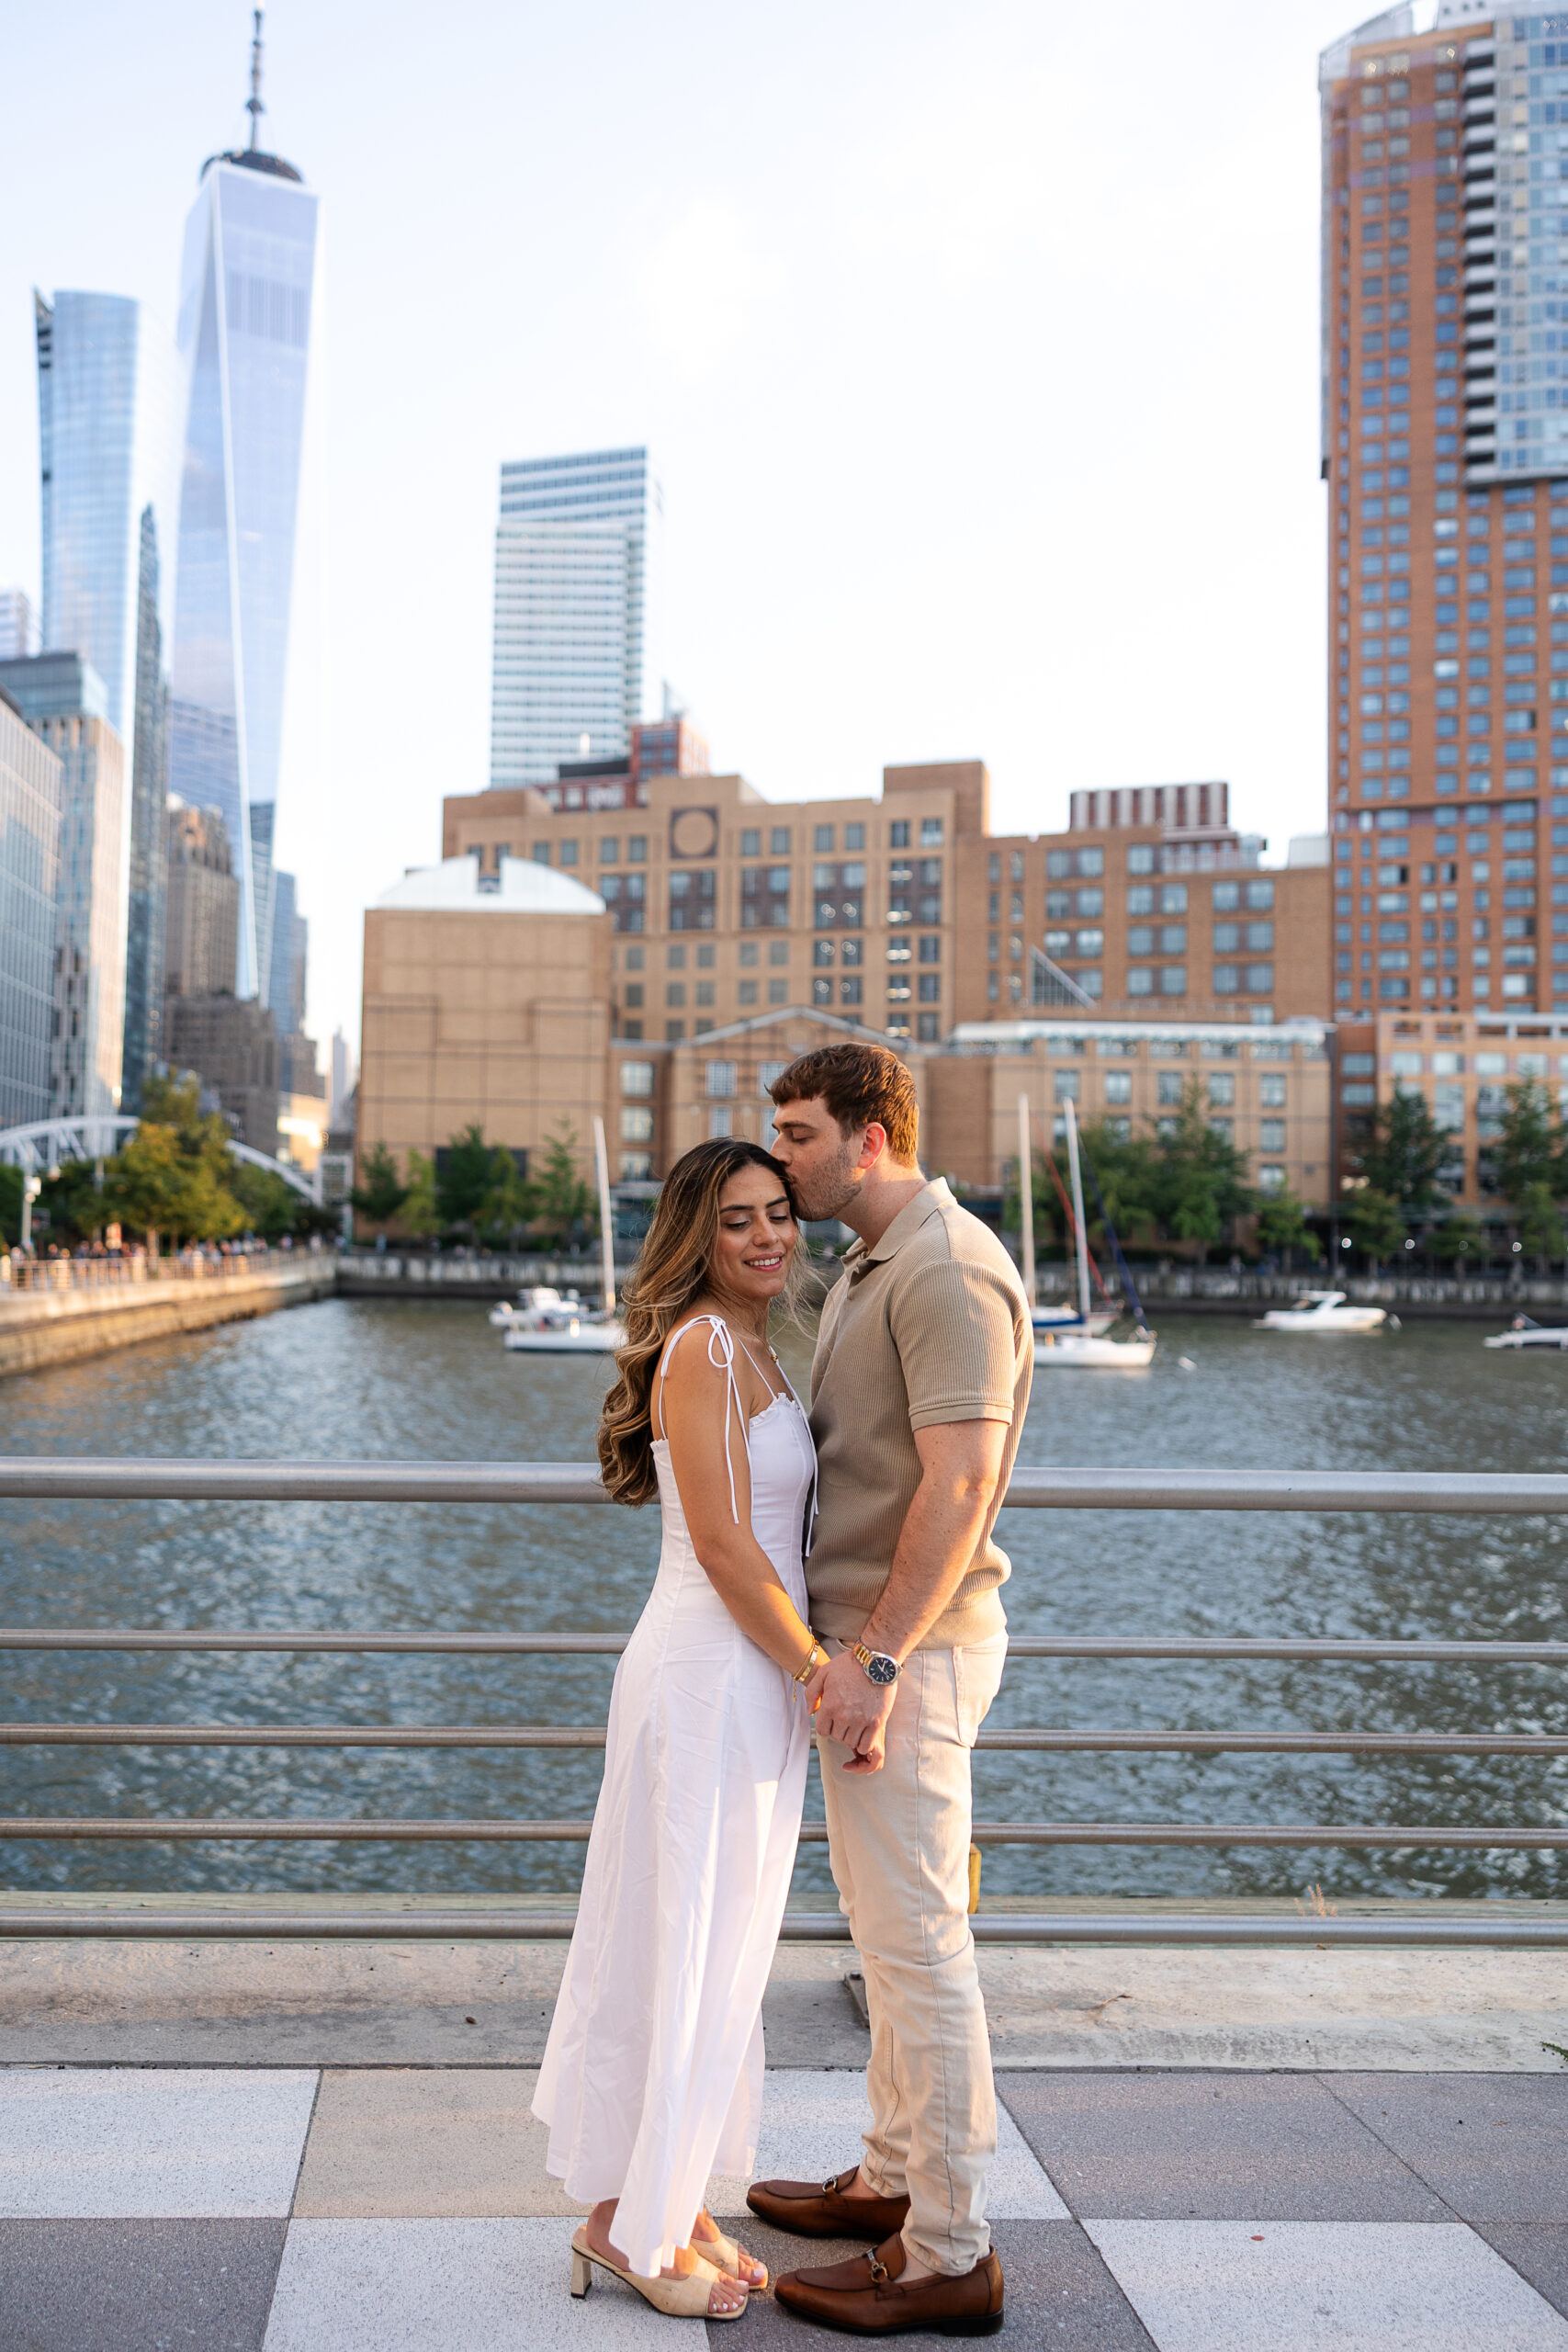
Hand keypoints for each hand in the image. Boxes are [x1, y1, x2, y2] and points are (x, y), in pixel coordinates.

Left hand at [813, 1650, 896, 1772]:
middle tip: (845, 1719)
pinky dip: (864, 1744)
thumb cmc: (850, 1665)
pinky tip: (864, 1734)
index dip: (826, 1725)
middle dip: (839, 1729)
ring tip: (855, 1725)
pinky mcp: (876, 1722)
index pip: (822, 1730)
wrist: (876, 1661)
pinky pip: (866, 1745)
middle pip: (836, 1737)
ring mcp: (861, 1720)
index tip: (833, 1718)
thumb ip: (812, 1692)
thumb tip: (810, 1712)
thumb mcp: (824, 1672)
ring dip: (851, 1736)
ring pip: (851, 1742)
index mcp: (829, 1705)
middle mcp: (844, 1716)